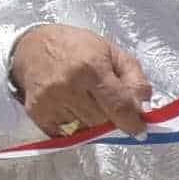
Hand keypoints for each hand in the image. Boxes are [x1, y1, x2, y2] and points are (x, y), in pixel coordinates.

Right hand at [7, 24, 154, 141]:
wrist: (32, 46)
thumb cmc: (77, 47)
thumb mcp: (112, 52)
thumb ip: (134, 79)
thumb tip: (145, 106)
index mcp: (92, 68)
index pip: (118, 106)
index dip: (132, 122)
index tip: (139, 129)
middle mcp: (68, 86)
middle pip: (102, 121)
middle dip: (110, 117)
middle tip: (107, 103)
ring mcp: (50, 101)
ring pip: (84, 129)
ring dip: (92, 121)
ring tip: (86, 100)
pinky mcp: (36, 112)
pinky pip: (64, 133)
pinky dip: (74, 126)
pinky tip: (71, 106)